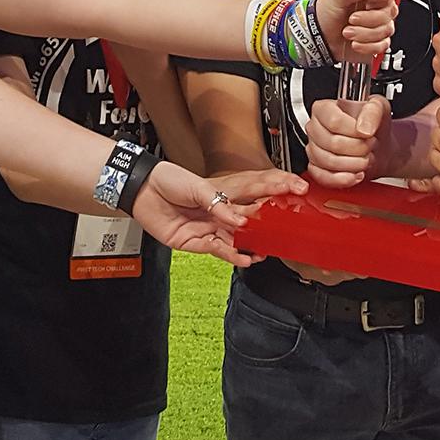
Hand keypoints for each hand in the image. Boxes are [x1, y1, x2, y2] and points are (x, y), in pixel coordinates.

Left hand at [138, 162, 304, 265]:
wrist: (142, 192)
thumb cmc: (168, 180)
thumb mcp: (196, 187)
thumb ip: (218, 204)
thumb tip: (238, 220)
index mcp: (224, 190)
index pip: (258, 189)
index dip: (278, 188)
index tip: (297, 188)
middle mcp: (221, 209)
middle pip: (252, 217)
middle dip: (270, 222)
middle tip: (286, 226)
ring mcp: (211, 225)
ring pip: (239, 237)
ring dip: (253, 244)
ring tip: (267, 249)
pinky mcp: (198, 240)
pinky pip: (220, 250)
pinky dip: (233, 255)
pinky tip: (246, 258)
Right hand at [305, 97, 389, 187]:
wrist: (379, 145)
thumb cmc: (373, 125)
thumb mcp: (379, 107)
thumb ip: (372, 111)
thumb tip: (363, 127)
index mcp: (324, 109)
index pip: (334, 121)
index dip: (354, 131)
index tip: (367, 133)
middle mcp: (315, 128)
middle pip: (332, 143)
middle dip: (358, 148)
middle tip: (370, 145)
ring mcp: (313, 149)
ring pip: (328, 161)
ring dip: (354, 164)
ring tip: (365, 158)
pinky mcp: (316, 168)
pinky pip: (323, 177)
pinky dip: (343, 179)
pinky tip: (356, 174)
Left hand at [316, 0, 400, 66]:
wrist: (317, 36)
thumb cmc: (325, 12)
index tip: (372, 2)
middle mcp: (377, 7)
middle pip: (391, 11)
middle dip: (369, 18)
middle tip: (352, 19)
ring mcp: (377, 25)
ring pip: (386, 29)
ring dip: (364, 33)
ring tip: (348, 31)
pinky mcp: (376, 42)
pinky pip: (383, 45)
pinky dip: (367, 46)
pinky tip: (355, 43)